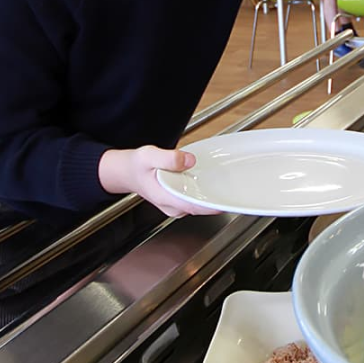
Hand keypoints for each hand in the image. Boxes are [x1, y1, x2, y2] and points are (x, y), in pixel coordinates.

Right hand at [97, 145, 223, 216]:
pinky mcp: (180, 200)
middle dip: (218, 197)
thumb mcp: (148, 155)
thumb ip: (168, 158)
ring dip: (214, 194)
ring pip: (201, 203)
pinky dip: (206, 190)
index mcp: (167, 198)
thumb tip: (189, 161)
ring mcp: (178, 206)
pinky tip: (214, 181)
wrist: (126, 172)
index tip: (229, 200)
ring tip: (229, 182)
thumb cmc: (136, 165)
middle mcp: (174, 206)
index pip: (195, 207)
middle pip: (202, 206)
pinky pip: (198, 198)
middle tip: (237, 186)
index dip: (214, 205)